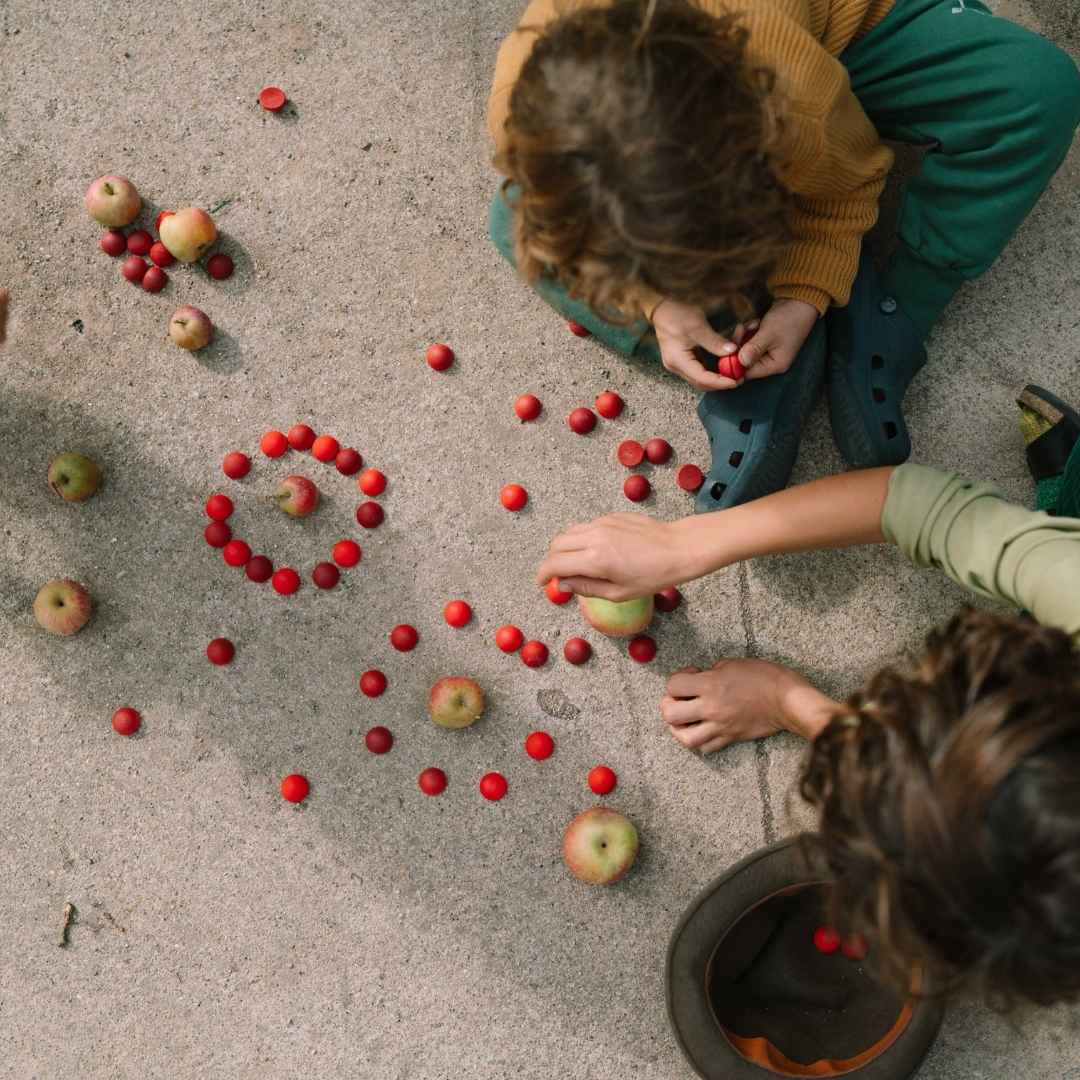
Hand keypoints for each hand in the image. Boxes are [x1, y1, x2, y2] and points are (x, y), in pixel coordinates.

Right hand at [536, 514, 692, 598]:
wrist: (679, 548)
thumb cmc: (654, 575)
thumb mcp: (619, 593)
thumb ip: (586, 588)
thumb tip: (562, 585)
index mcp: (595, 560)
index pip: (555, 564)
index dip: (543, 575)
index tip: (543, 582)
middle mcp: (594, 537)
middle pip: (556, 544)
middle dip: (553, 560)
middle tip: (561, 575)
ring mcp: (602, 523)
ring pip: (569, 532)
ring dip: (566, 548)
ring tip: (579, 563)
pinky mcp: (611, 516)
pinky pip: (587, 526)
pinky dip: (583, 539)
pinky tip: (599, 551)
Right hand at [652, 299, 746, 391]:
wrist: (662, 308)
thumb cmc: (676, 315)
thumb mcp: (698, 326)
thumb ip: (714, 341)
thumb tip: (733, 351)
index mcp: (678, 360)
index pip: (702, 379)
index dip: (720, 382)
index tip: (736, 381)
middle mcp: (676, 367)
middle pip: (701, 383)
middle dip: (720, 383)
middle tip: (738, 378)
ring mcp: (678, 365)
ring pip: (700, 379)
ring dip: (717, 377)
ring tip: (733, 372)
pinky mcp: (682, 360)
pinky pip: (699, 370)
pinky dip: (712, 370)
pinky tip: (723, 365)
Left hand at [660, 660, 834, 752]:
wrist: (788, 701)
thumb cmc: (766, 677)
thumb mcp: (734, 664)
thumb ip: (712, 672)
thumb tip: (700, 679)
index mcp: (711, 685)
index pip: (674, 685)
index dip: (677, 679)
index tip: (691, 675)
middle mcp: (711, 708)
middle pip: (671, 714)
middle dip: (669, 705)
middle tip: (679, 699)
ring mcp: (721, 726)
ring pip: (685, 738)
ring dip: (679, 729)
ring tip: (685, 720)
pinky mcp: (731, 738)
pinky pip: (706, 748)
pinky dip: (700, 740)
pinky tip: (703, 729)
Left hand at [738, 298, 817, 380]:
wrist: (800, 301)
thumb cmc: (789, 318)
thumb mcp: (769, 333)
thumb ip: (754, 349)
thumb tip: (740, 362)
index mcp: (775, 365)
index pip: (748, 373)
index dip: (735, 363)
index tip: (729, 349)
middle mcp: (771, 362)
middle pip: (744, 362)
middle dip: (740, 345)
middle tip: (741, 330)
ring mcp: (768, 352)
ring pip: (745, 350)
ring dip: (744, 336)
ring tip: (754, 324)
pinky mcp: (764, 342)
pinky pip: (749, 342)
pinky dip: (749, 332)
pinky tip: (756, 323)